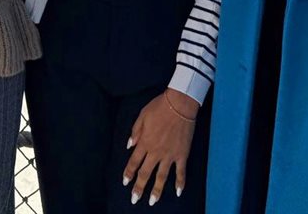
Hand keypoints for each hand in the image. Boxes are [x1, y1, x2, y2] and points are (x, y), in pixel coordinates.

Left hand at [122, 88, 198, 206]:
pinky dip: (180, 182)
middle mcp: (156, 152)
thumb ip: (135, 131)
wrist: (180, 104)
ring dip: (156, 190)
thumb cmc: (159, 107)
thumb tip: (129, 145)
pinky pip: (181, 172)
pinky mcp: (182, 154)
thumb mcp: (142, 116)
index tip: (125, 183)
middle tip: (134, 200)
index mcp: (144, 142)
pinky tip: (178, 192)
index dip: (128, 173)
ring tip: (152, 202)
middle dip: (139, 188)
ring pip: (162, 177)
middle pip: (145, 173)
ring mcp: (170, 155)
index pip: (134, 162)